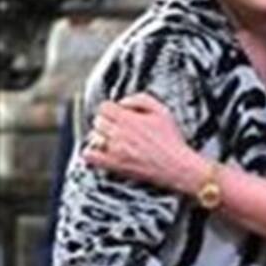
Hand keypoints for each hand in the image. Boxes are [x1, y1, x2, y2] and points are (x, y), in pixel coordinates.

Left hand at [83, 93, 209, 194]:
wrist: (175, 165)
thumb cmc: (171, 139)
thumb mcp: (162, 111)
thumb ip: (140, 100)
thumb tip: (123, 102)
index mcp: (129, 119)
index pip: (104, 107)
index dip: (111, 109)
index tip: (117, 113)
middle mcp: (118, 134)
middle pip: (98, 121)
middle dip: (106, 121)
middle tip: (116, 126)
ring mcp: (114, 150)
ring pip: (93, 137)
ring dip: (100, 136)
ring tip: (111, 139)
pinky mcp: (113, 165)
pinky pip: (90, 156)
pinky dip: (92, 152)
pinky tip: (102, 151)